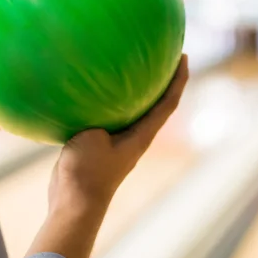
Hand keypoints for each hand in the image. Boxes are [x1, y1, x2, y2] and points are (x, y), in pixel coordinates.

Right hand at [50, 54, 189, 207]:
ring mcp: (118, 143)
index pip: (168, 102)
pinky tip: (91, 91)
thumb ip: (97, 112)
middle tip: (162, 53)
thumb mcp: (92, 135)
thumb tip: (92, 91)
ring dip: (136, 90)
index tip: (184, 56)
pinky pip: (109, 117)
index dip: (179, 79)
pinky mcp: (100, 146)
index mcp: (142, 136)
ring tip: (127, 65)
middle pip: (157, 104)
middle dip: (162, 80)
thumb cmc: (87, 171)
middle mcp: (136, 138)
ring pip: (133, 111)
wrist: (74, 203)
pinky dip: (107, 102)